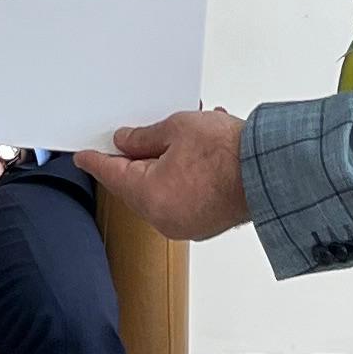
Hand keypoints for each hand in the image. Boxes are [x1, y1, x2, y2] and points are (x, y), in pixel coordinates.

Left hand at [77, 106, 249, 242]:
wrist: (269, 171)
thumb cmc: (228, 153)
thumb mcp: (176, 129)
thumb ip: (144, 137)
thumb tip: (127, 141)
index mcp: (149, 196)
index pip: (111, 175)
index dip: (95, 161)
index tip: (83, 156)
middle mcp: (164, 218)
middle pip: (136, 185)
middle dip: (137, 159)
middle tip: (138, 136)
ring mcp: (186, 224)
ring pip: (161, 191)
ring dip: (164, 166)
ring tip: (180, 139)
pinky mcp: (205, 223)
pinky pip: (181, 198)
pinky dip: (182, 178)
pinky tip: (196, 155)